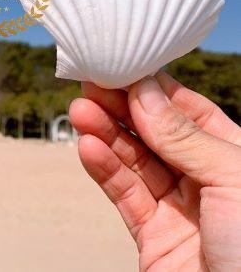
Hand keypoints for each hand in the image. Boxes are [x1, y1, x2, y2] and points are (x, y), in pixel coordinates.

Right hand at [70, 72, 240, 271]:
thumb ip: (185, 137)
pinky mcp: (153, 235)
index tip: (124, 69)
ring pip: (135, 161)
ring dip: (105, 134)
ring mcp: (178, 208)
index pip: (190, 112)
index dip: (155, 89)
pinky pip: (125, 195)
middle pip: (155, 133)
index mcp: (235, 158)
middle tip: (91, 84)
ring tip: (80, 111)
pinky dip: (104, 170)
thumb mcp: (234, 179)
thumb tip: (145, 92)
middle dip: (121, 108)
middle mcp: (206, 179)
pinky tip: (88, 147)